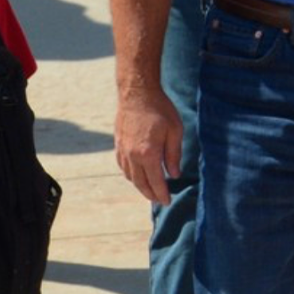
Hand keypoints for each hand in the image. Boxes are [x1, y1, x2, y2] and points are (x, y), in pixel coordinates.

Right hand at [114, 86, 183, 204]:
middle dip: (150, 194)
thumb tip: (174, 174)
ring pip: (130, 177)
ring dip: (140, 186)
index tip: (167, 201)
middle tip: (159, 200)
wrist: (137, 92)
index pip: (156, 182)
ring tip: (149, 190)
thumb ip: (174, 155)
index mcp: (148, 154)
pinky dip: (130, 175)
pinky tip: (137, 175)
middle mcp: (133, 156)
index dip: (162, 194)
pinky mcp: (118, 145)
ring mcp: (123, 151)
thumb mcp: (174, 131)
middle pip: (141, 183)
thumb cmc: (159, 109)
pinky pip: (123, 167)